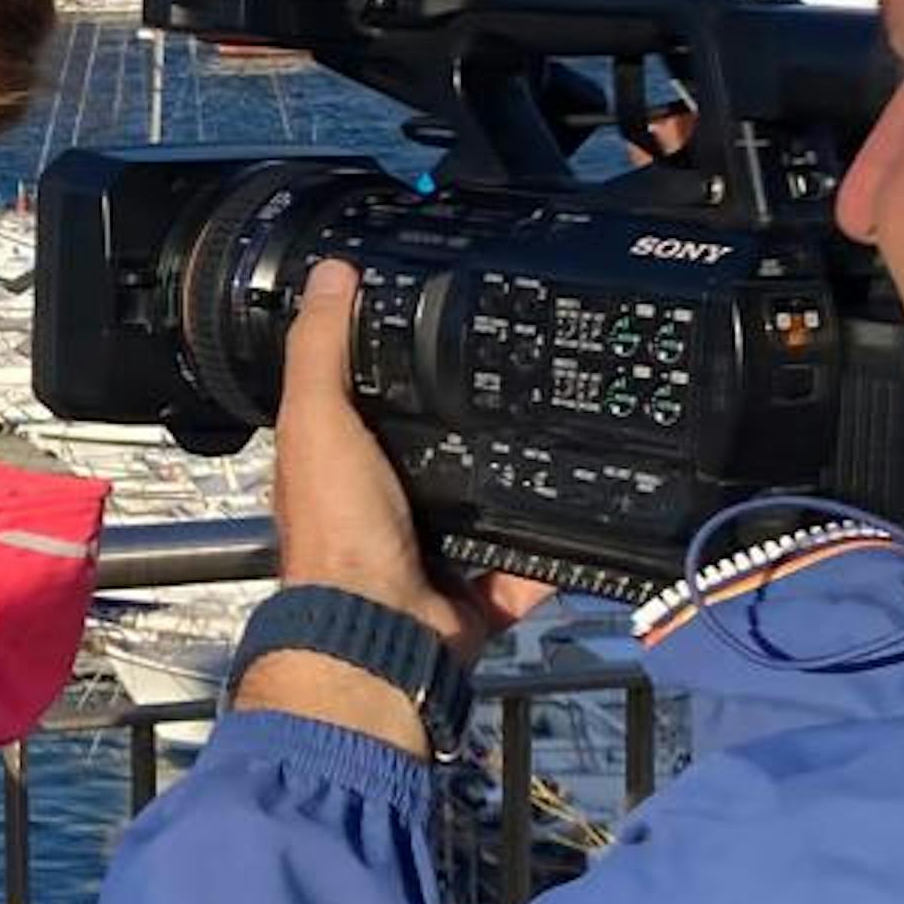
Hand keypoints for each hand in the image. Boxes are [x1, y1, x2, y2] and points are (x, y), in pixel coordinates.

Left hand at [274, 263, 543, 648]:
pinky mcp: (480, 587)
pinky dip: (554, 547)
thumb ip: (321, 348)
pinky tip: (584, 510)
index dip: (403, 366)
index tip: (446, 325)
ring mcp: (436, 551)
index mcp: (342, 465)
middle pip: (443, 451)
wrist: (381, 630)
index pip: (375, 401)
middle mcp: (387, 506)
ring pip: (490, 503)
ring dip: (522, 481)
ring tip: (563, 432)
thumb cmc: (336, 530)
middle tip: (526, 376)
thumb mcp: (318, 419)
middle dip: (479, 423)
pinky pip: (529, 562)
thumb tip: (331, 273)